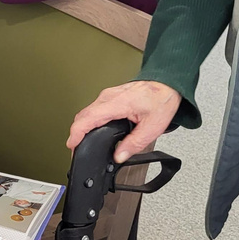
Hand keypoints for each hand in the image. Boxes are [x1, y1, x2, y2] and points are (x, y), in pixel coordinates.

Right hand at [66, 80, 180, 163]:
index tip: (72, 144)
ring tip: (83, 140)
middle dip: (75, 133)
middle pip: (82, 116)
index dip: (76, 133)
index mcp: (116, 104)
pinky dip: (89, 120)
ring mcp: (108, 95)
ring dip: (82, 126)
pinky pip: (94, 108)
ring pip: (87, 111)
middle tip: (76, 147)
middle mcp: (108, 97)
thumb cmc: (161, 99)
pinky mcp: (110, 96)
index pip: (87, 119)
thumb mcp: (152, 127)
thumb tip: (119, 156)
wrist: (167, 83)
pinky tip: (94, 128)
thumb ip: (134, 144)